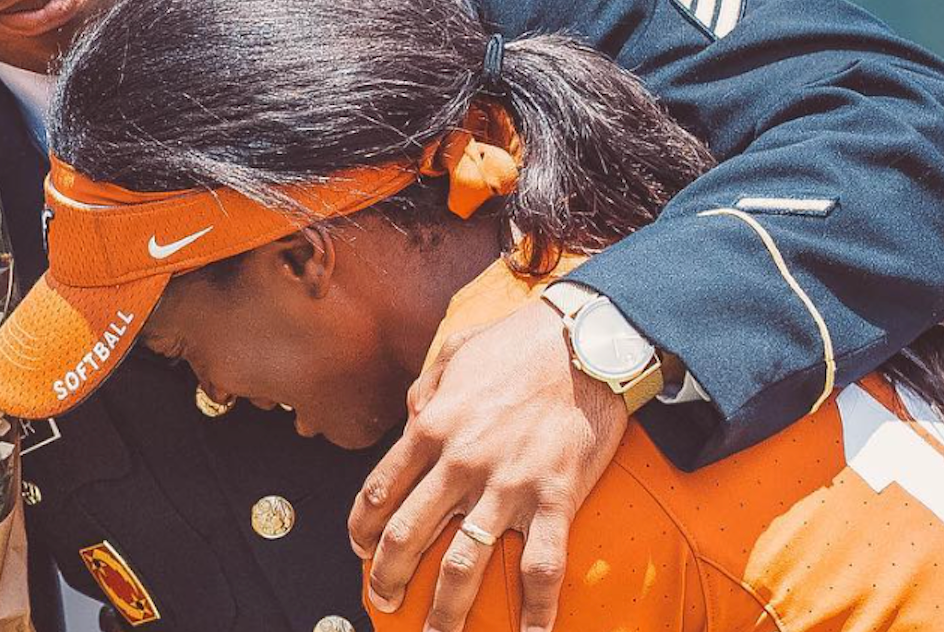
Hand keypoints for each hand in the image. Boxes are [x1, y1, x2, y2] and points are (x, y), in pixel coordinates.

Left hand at [349, 298, 626, 631]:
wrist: (584, 339)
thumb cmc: (518, 343)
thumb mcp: (453, 354)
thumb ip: (426, 391)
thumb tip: (411, 418)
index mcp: (431, 425)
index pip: (380, 490)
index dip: (363, 528)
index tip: (359, 549)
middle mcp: (460, 461)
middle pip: (408, 534)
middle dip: (388, 576)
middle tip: (383, 600)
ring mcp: (506, 484)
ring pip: (464, 562)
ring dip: (446, 609)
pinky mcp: (554, 497)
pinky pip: (541, 566)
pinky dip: (536, 612)